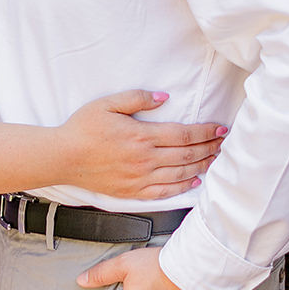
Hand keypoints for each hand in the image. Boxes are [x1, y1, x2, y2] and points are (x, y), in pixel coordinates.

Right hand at [60, 91, 225, 201]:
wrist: (63, 157)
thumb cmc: (83, 127)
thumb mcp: (108, 104)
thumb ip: (137, 98)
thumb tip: (164, 97)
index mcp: (141, 136)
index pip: (183, 135)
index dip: (205, 132)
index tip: (220, 128)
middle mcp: (144, 159)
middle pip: (186, 155)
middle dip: (209, 148)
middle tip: (225, 143)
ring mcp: (139, 178)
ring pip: (179, 174)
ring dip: (201, 166)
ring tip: (216, 160)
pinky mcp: (132, 192)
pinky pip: (164, 192)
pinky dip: (182, 186)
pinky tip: (193, 180)